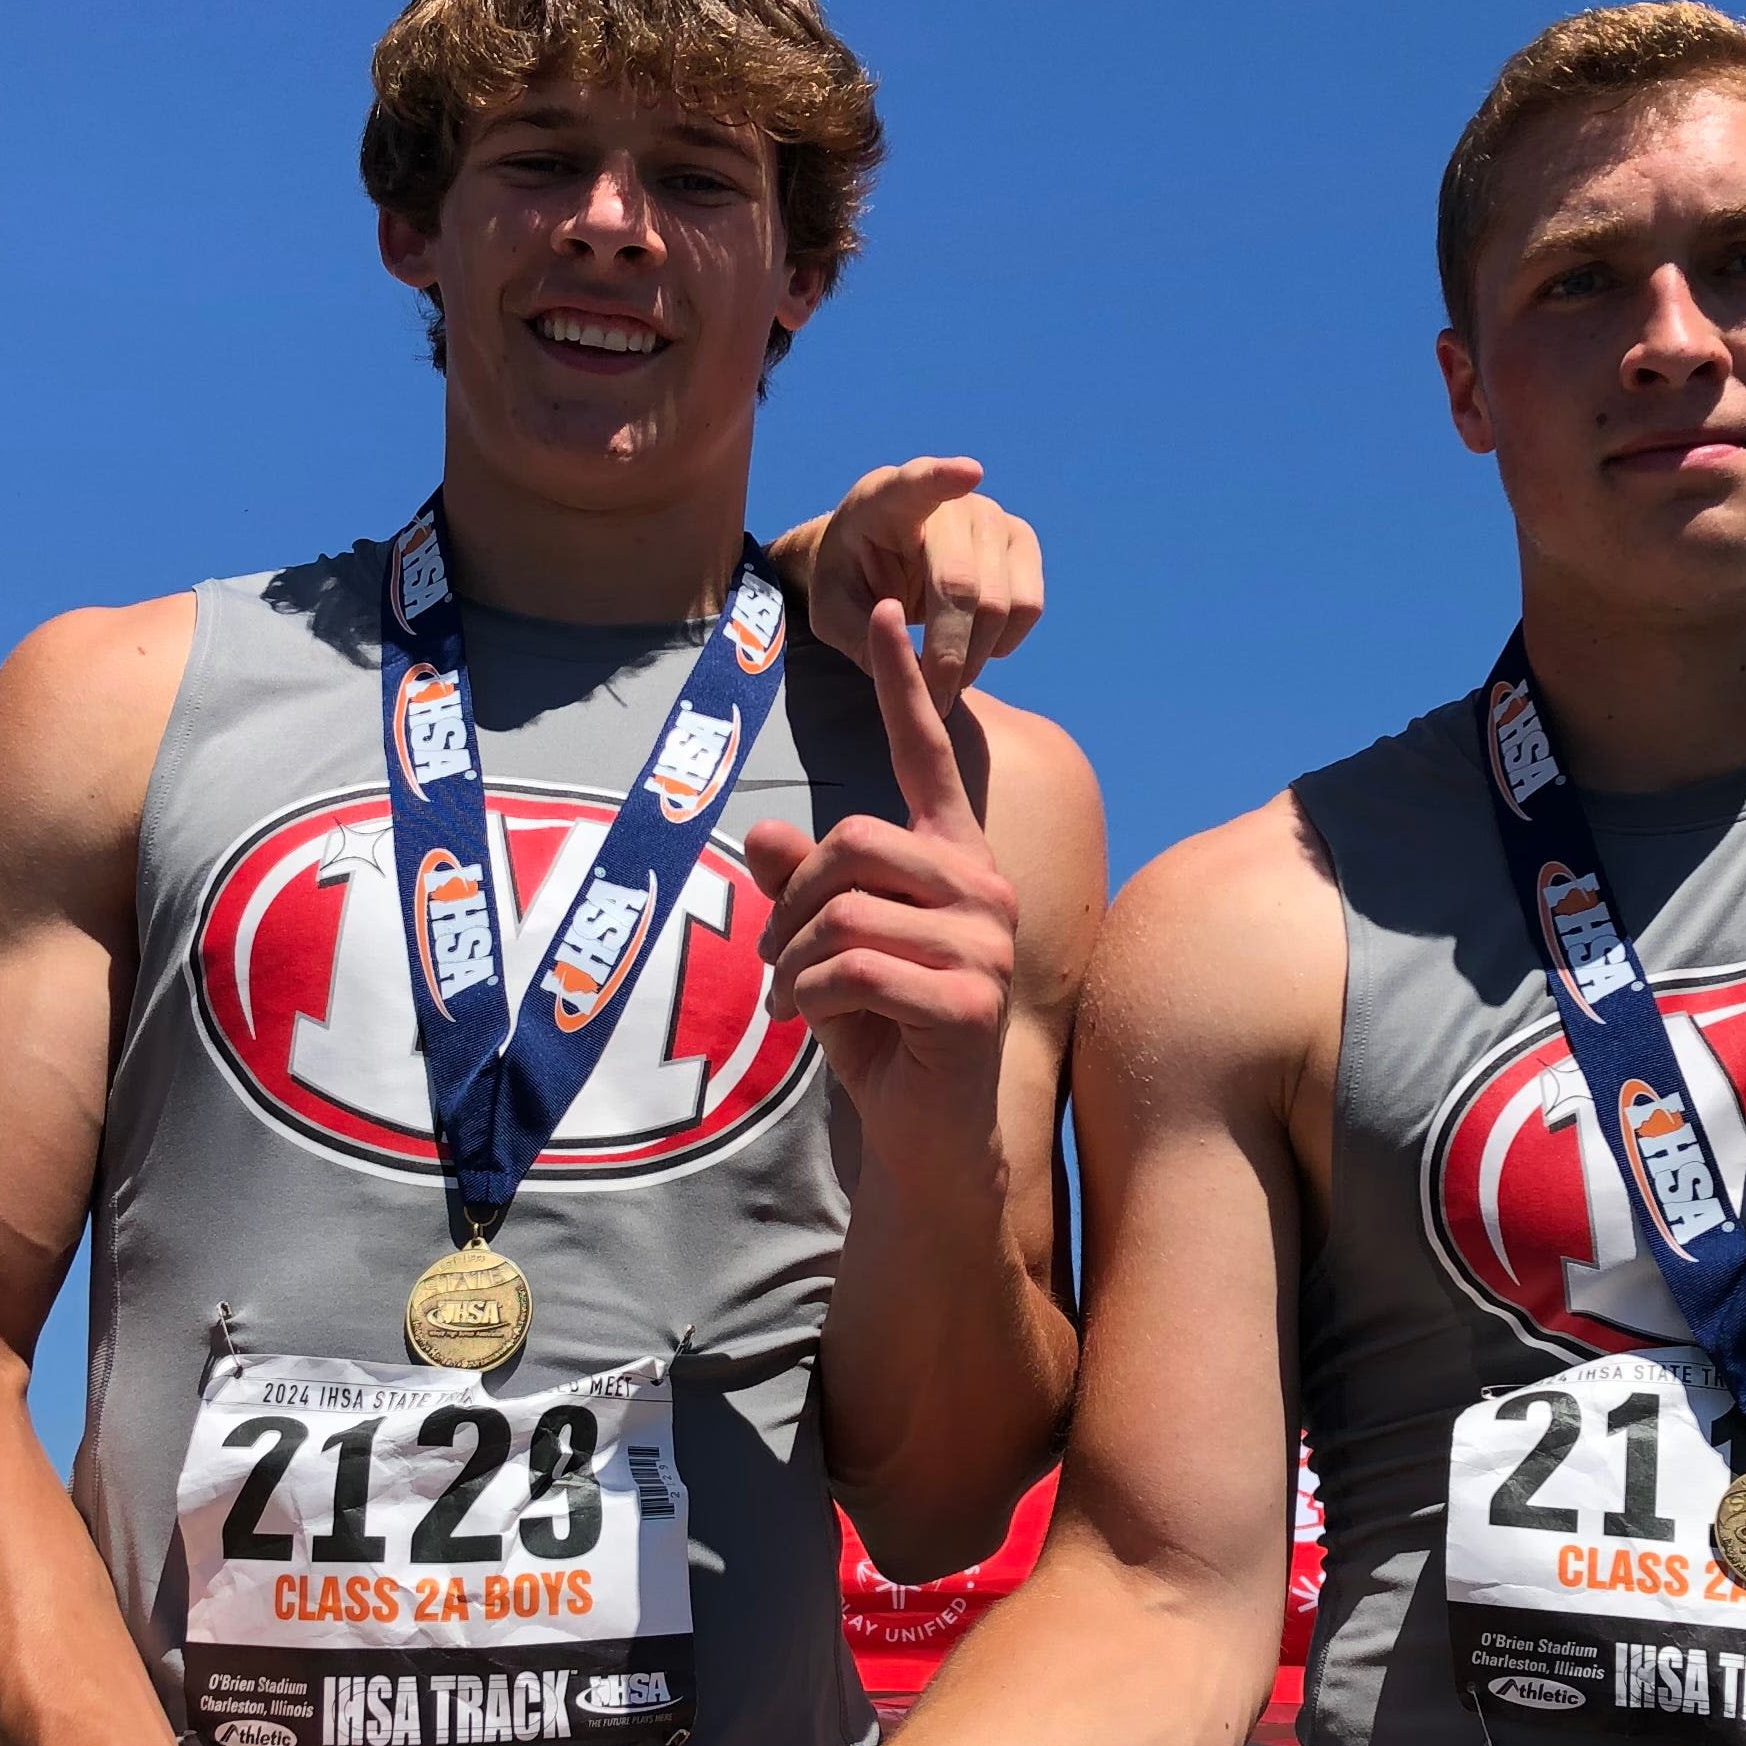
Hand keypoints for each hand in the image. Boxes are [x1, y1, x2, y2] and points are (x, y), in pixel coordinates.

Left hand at [743, 605, 1016, 1180]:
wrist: (928, 1138)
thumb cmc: (880, 1035)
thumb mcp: (822, 951)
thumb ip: (800, 891)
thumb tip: (762, 838)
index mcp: (954, 860)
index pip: (926, 756)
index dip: (900, 684)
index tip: (881, 607)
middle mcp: (981, 888)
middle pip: (852, 842)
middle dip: (790, 902)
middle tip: (773, 958)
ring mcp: (983, 944)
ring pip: (842, 910)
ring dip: (790, 960)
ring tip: (790, 998)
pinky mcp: (967, 999)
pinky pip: (850, 968)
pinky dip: (807, 997)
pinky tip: (809, 1023)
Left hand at [784, 458, 1043, 703]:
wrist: (881, 562)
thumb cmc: (850, 582)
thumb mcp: (832, 614)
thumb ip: (859, 637)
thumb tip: (905, 666)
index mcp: (885, 500)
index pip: (917, 483)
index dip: (943, 478)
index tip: (969, 472)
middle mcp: (950, 501)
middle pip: (961, 585)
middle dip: (949, 654)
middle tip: (932, 702)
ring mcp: (993, 517)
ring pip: (1001, 603)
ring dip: (975, 658)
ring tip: (946, 680)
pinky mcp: (1022, 542)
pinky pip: (1029, 606)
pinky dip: (1003, 643)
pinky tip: (972, 648)